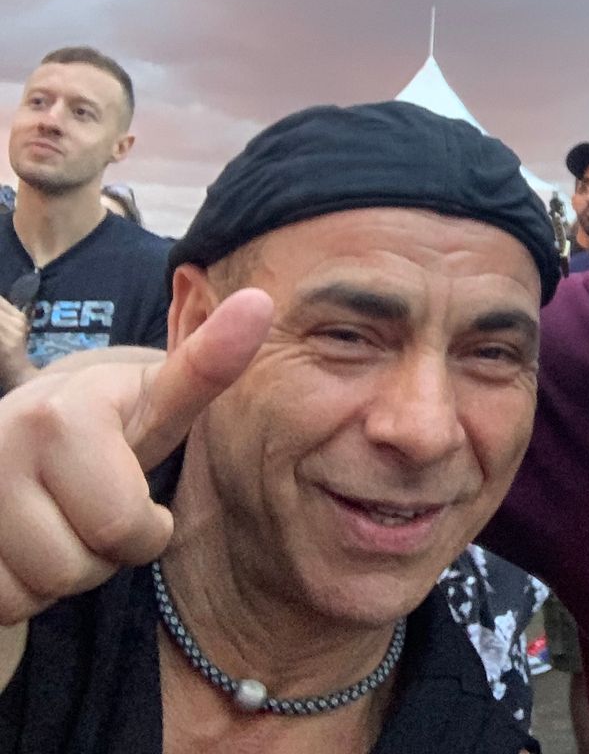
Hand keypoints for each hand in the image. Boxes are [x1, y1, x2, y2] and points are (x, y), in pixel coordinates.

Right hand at [0, 287, 272, 624]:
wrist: (28, 431)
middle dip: (105, 554)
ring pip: (31, 591)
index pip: (122, 525)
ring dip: (58, 575)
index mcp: (65, 412)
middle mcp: (2, 440)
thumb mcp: (159, 401)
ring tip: (60, 523)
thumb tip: (259, 301)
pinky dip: (16, 591)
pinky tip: (22, 546)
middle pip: (77, 567)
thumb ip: (207, 365)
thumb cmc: (111, 425)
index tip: (149, 513)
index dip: (145, 531)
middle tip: (100, 512)